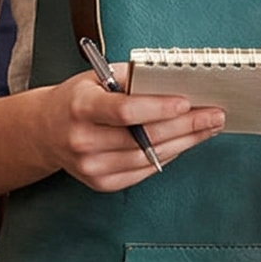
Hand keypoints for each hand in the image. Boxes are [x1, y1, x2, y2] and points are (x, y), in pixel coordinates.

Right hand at [42, 66, 225, 194]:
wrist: (46, 132)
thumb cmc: (77, 99)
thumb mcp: (96, 77)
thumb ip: (131, 78)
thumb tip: (175, 80)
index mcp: (80, 107)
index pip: (124, 111)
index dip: (158, 108)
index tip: (186, 102)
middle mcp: (83, 141)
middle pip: (144, 137)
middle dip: (186, 125)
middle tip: (214, 115)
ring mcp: (91, 167)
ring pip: (149, 157)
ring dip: (185, 142)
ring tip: (208, 128)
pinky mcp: (101, 184)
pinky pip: (144, 171)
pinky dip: (168, 156)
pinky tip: (184, 142)